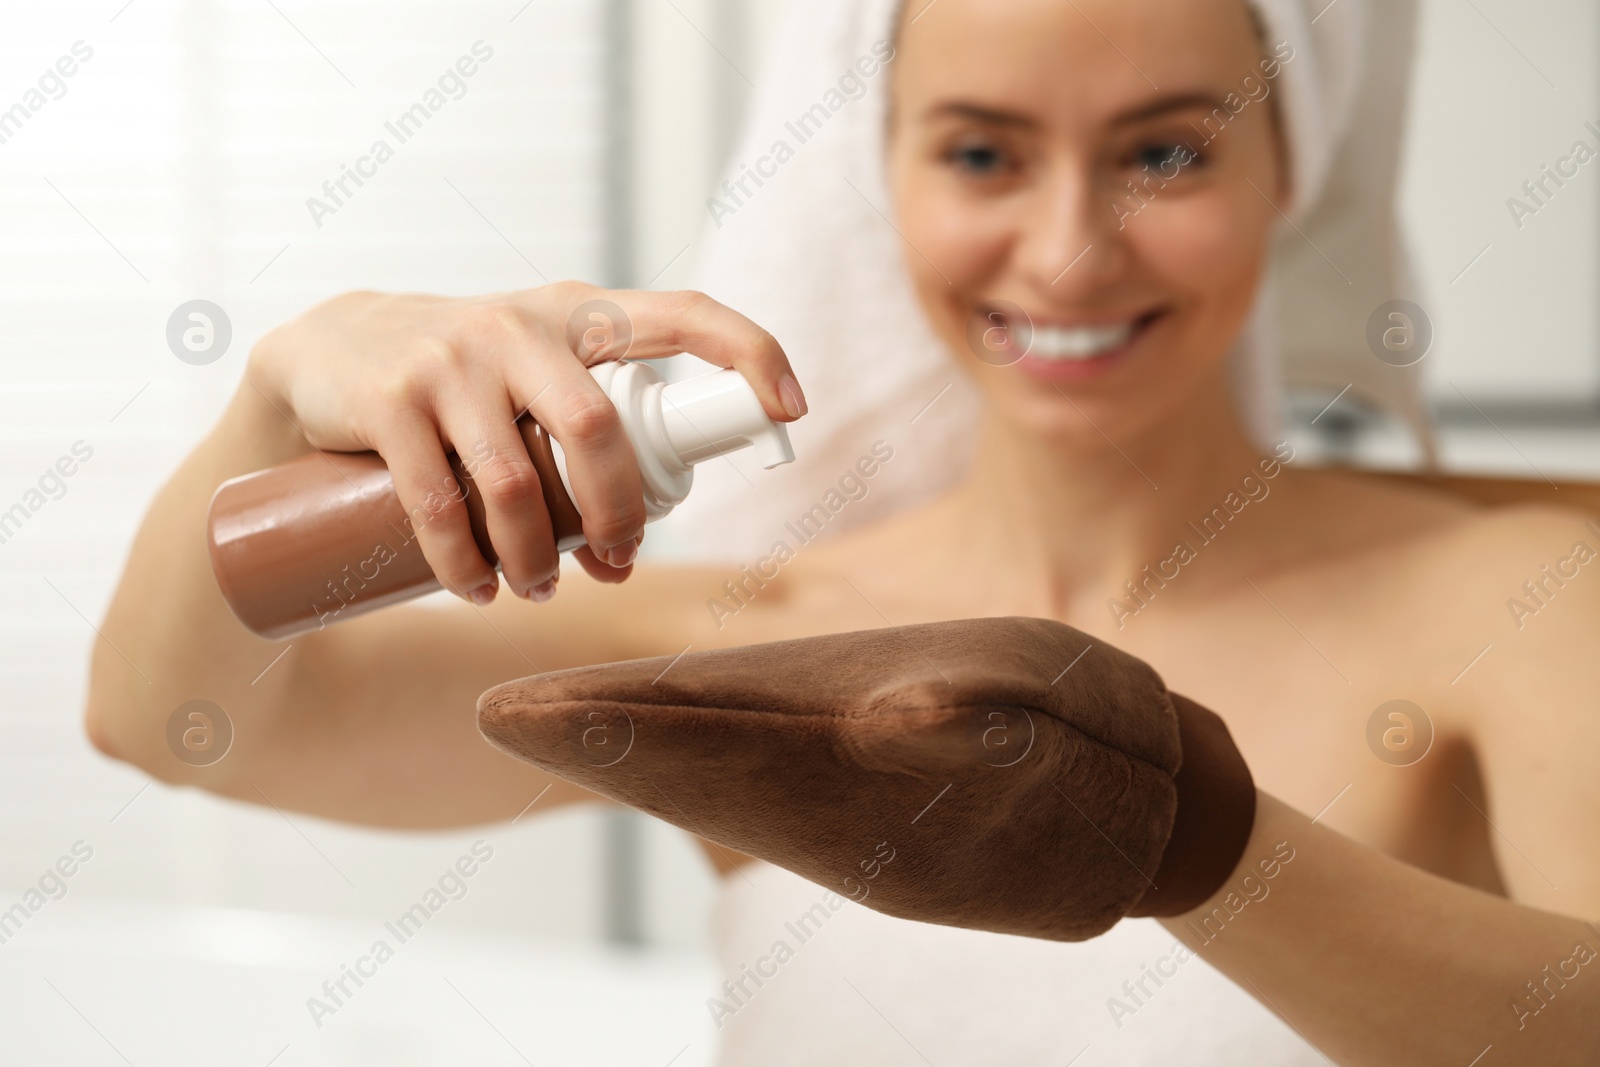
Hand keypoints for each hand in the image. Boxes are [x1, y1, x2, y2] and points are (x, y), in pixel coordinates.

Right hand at [245, 283, 805, 602]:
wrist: (325, 357)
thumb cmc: (461, 384)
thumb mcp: (531, 376)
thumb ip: (585, 431)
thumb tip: (630, 544)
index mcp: (577, 312)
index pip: (684, 313)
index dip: (750, 352)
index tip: (792, 410)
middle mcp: (520, 324)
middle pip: (600, 431)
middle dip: (620, 515)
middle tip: (616, 563)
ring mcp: (451, 357)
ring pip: (516, 483)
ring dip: (535, 559)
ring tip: (533, 591)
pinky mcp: (389, 397)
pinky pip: (439, 501)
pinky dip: (464, 563)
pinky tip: (476, 589)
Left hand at [477, 617, 1256, 940]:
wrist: (1151, 823)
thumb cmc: (1107, 749)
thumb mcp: (1058, 717)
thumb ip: (969, 717)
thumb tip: (882, 714)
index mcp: (872, 779)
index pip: (715, 746)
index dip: (616, 723)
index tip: (516, 708)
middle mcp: (843, 817)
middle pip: (695, 771)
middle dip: (598, 739)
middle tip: (496, 711)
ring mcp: (855, 832)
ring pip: (720, 790)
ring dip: (639, 758)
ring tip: (555, 724)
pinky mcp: (875, 832)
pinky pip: (764, 800)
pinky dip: (699, 772)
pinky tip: (667, 750)